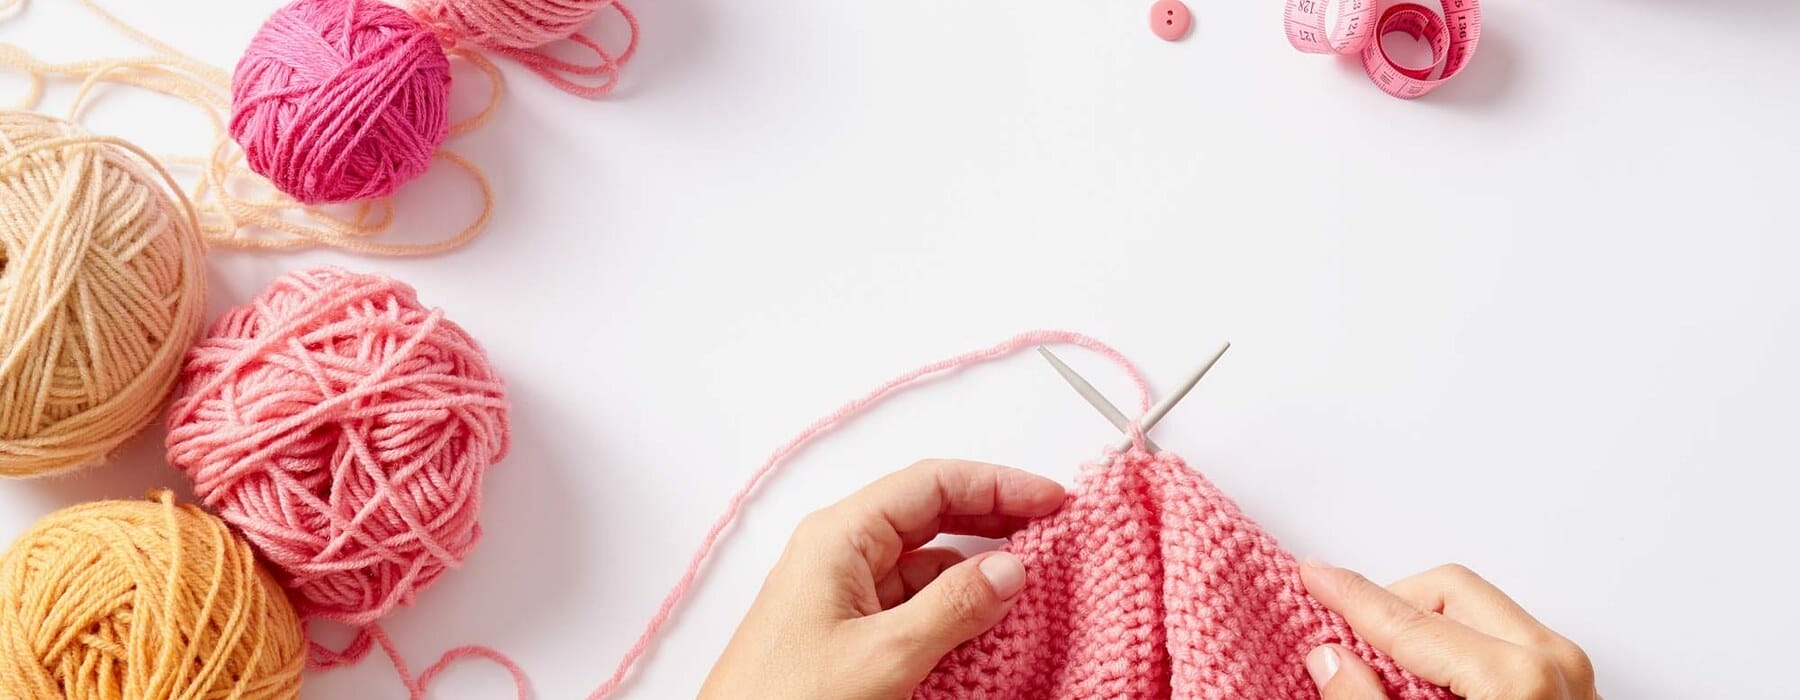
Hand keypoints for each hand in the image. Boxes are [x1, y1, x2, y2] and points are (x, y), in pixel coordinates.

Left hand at [699, 459, 1063, 699]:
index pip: (931, 484)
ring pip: (922, 560)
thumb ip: (954, 607)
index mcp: (838, 536)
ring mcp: (840, 591)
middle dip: (992, 516)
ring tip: (1029, 577)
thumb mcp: (885, 656)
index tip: (1052, 500)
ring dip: (975, 565)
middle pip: (928, 512)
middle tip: (1052, 527)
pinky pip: (909, 601)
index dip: (997, 483)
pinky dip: (951, 603)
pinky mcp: (844, 630)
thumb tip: (1011, 567)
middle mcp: (837, 553)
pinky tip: (986, 621)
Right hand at [1300, 560, 1596, 699]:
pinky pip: (1503, 634)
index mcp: (1515, 680)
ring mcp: (1571, 674)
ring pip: (1477, 608)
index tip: (1313, 576)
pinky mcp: (1573, 687)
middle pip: (1449, 589)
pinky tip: (1432, 678)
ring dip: (1426, 625)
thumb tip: (1331, 661)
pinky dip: (1459, 644)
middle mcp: (1552, 664)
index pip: (1407, 618)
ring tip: (1390, 666)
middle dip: (1392, 604)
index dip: (1350, 596)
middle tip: (1348, 636)